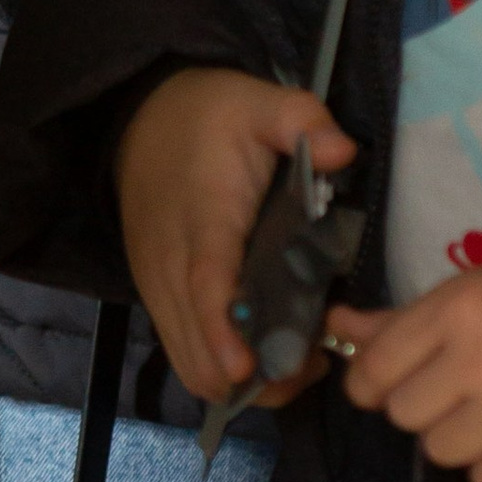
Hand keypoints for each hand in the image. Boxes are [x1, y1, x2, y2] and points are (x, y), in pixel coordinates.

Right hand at [115, 66, 354, 406]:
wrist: (139, 121)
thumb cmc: (209, 115)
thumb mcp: (260, 100)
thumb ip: (302, 119)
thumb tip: (341, 151)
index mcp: (204, 219)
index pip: (205, 285)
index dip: (223, 333)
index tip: (247, 369)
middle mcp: (172, 266)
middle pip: (199, 347)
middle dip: (254, 374)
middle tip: (314, 358)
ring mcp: (159, 289)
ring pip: (191, 363)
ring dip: (241, 380)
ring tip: (298, 358)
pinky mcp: (157, 299)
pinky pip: (185, 354)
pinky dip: (222, 368)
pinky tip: (266, 352)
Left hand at [327, 259, 481, 481]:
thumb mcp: (456, 299)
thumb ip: (394, 323)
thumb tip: (334, 324)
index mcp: (458, 309)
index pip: (375, 371)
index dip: (376, 382)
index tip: (403, 377)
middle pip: (405, 416)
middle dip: (429, 405)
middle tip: (467, 384)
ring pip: (442, 453)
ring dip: (463, 437)